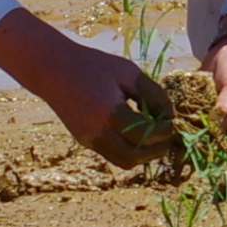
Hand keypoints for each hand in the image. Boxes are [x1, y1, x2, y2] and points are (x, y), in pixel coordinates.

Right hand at [32, 34, 171, 166]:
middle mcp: (96, 133)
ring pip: (122, 161)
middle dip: (156, 150)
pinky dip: (130, 149)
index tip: (173, 119)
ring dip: (143, 154)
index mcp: (109, 113)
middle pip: (133, 157)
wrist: (54, 70)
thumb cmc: (95, 66)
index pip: (145, 134)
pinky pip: (112, 154)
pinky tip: (139, 133)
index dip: (165, 130)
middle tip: (169, 136)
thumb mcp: (129, 73)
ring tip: (157, 137)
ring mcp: (88, 140)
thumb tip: (170, 114)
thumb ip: (153, 94)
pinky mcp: (84, 140)